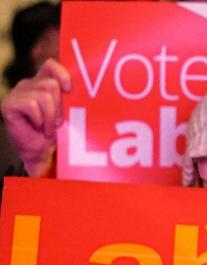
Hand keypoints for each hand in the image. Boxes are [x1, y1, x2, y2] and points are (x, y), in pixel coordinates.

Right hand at [0, 58, 70, 175]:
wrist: (44, 153)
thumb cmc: (60, 133)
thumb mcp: (71, 113)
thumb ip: (74, 98)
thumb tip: (94, 90)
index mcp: (44, 82)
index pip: (52, 65)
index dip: (62, 74)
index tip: (70, 90)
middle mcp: (30, 84)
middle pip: (51, 84)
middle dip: (59, 106)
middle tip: (58, 121)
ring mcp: (18, 93)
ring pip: (43, 96)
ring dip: (51, 116)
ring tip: (49, 127)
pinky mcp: (9, 103)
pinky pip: (31, 105)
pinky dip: (40, 120)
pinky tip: (39, 128)